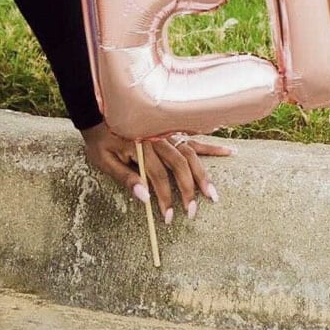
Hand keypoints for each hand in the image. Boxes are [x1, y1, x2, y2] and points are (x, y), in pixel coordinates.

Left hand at [79, 121, 233, 224]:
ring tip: (213, 195)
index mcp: (141, 147)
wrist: (98, 112)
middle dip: (187, 192)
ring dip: (203, 176)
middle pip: (179, 167)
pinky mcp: (172, 132)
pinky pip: (194, 140)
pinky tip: (231, 153)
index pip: (157, 177)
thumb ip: (125, 178)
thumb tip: (145, 198)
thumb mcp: (104, 160)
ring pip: (190, 156)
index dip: (164, 198)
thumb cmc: (100, 139)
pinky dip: (212, 147)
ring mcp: (167, 134)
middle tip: (192, 212)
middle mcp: (158, 139)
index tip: (168, 217)